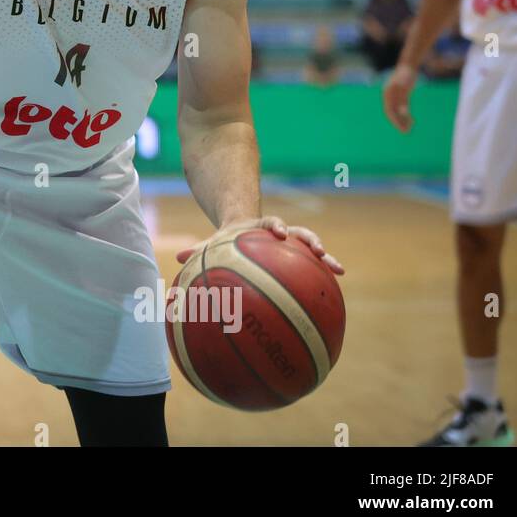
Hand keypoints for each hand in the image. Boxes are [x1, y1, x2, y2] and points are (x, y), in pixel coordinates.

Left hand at [177, 215, 344, 274]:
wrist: (241, 230)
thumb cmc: (226, 241)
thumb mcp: (212, 243)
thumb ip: (197, 250)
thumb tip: (177, 258)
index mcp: (259, 227)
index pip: (270, 221)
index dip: (276, 226)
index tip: (280, 233)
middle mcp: (279, 233)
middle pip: (299, 232)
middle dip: (310, 241)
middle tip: (321, 251)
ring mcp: (291, 244)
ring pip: (312, 247)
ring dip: (325, 257)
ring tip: (339, 270)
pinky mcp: (296, 257)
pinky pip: (311, 267)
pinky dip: (321, 276)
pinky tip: (332, 295)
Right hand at [382, 63, 416, 132]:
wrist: (408, 65)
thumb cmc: (407, 71)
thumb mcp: (406, 77)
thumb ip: (404, 85)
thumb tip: (404, 100)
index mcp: (388, 93)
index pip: (389, 110)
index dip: (395, 119)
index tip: (401, 127)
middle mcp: (389, 97)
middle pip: (391, 113)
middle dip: (398, 123)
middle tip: (405, 132)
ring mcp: (394, 97)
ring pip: (396, 112)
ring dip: (402, 121)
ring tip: (409, 129)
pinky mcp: (401, 97)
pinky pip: (402, 109)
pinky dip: (406, 116)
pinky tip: (412, 121)